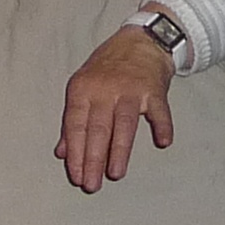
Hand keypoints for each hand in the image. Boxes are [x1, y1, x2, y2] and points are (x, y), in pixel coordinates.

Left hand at [58, 24, 174, 192]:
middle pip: (98, 128)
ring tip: (115, 173)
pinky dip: (162, 125)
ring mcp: (131, 89)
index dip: (75, 152)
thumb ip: (74, 121)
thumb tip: (62, 152)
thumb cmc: (107, 68)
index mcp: (83, 89)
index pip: (76, 125)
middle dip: (93, 159)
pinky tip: (163, 142)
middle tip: (91, 184)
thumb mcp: (83, 87)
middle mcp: (105, 89)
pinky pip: (159, 110)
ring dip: (119, 150)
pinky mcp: (154, 89)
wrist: (141, 40)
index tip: (76, 176)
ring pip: (124, 123)